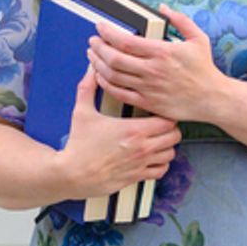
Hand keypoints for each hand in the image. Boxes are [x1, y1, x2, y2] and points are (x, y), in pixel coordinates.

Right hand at [57, 67, 181, 201]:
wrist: (72, 174)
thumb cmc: (78, 144)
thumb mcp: (82, 112)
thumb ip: (88, 87)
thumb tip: (92, 69)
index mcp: (133, 130)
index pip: (168, 119)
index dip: (166, 114)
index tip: (158, 111)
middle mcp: (142, 148)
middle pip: (174, 136)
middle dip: (170, 129)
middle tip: (161, 125)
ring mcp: (141, 164)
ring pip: (171, 154)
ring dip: (167, 146)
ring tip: (158, 140)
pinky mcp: (137, 177)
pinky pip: (161, 171)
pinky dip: (161, 164)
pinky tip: (152, 158)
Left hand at [87, 8, 227, 124]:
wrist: (212, 99)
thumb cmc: (205, 69)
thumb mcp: (198, 38)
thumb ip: (180, 20)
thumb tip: (163, 8)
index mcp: (162, 52)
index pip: (125, 41)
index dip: (108, 32)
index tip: (100, 26)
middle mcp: (152, 70)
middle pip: (114, 58)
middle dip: (98, 47)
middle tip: (93, 41)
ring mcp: (148, 88)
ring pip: (113, 76)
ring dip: (98, 64)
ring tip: (93, 55)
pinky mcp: (147, 102)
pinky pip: (119, 93)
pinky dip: (106, 84)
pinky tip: (101, 76)